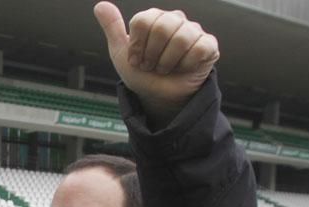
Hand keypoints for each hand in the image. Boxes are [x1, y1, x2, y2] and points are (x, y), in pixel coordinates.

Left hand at [94, 2, 218, 124]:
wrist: (158, 97)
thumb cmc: (142, 73)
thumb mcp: (121, 53)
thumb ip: (112, 28)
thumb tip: (100, 6)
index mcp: (153, 18)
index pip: (142, 21)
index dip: (137, 45)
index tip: (136, 59)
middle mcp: (174, 19)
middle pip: (161, 27)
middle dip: (151, 55)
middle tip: (151, 65)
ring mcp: (193, 31)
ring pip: (181, 39)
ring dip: (167, 62)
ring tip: (164, 68)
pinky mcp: (208, 45)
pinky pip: (199, 49)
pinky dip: (186, 65)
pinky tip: (182, 68)